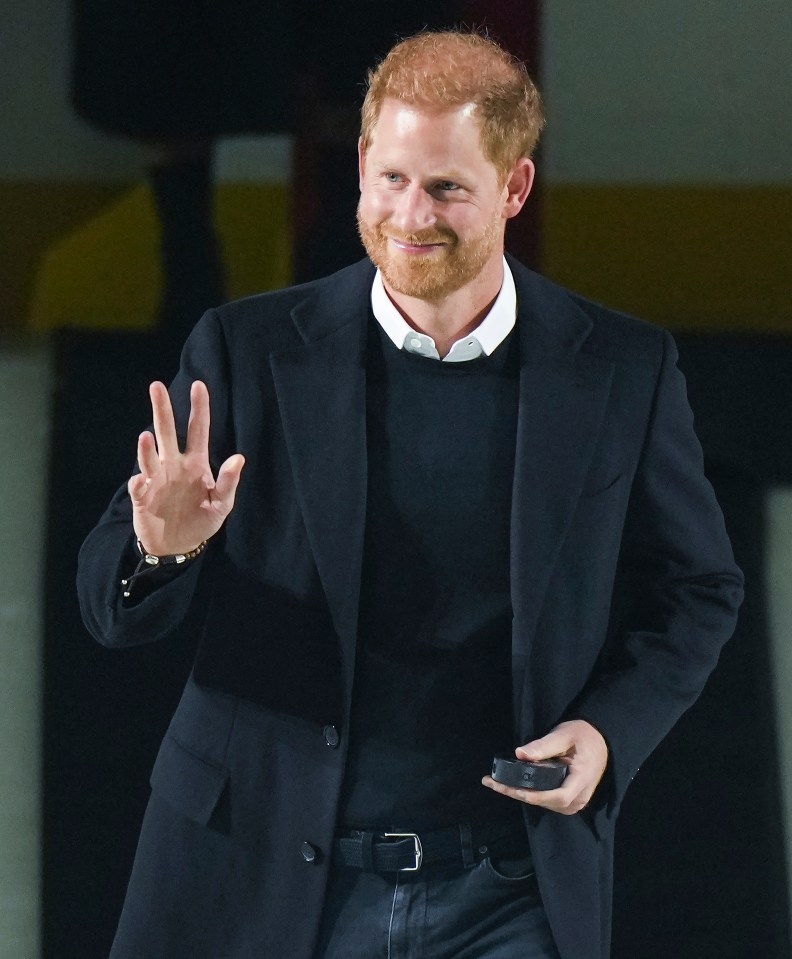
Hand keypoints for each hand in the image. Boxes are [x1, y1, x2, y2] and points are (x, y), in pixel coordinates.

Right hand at [128, 380, 244, 554]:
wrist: (178, 545)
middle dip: (162, 409)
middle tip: (156, 386)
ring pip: (150, 457)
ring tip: (146, 436)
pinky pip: (138, 486)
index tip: (199, 385)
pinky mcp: (142, 497)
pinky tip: (141, 481)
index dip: (199, 408)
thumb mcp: (221, 504)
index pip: (198, 430)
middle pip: (167, 432)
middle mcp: (174, 465)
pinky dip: (139, 483)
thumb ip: (228, 481)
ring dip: (147, 448)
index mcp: (195, 463)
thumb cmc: (202, 520)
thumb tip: (239, 458)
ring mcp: (157, 479)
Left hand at [482, 720, 607, 814]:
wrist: (600, 741)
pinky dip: (530, 794)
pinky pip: (548, 801)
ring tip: (496, 783)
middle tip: (493, 782)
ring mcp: (575, 800)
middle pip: (548, 802)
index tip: (514, 790)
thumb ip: (543, 745)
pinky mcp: (569, 799)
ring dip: (520, 795)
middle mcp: (580, 796)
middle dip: (518, 794)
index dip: (536, 796)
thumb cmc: (583, 736)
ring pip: (545, 804)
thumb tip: (520, 753)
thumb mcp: (564, 735)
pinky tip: (512, 785)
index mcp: (582, 779)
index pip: (559, 796)